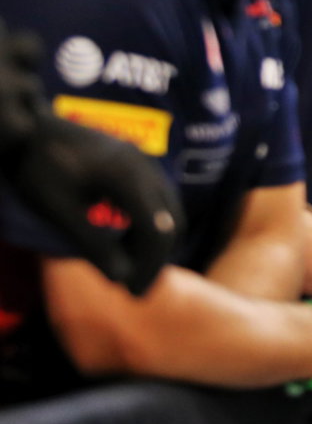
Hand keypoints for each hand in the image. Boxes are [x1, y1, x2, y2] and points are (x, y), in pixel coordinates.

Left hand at [0, 24, 180, 294]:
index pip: (158, 231)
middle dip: (156, 257)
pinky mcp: (136, 162)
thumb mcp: (62, 212)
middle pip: (171, 221)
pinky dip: (149, 223)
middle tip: (133, 285)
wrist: (29, 130)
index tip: (133, 293)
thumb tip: (121, 279)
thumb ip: (94, 244)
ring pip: (168, 209)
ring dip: (154, 240)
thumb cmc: (40, 170)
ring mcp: (145, 163)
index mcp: (131, 179)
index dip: (149, 267)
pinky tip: (125, 236)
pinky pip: (158, 198)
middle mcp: (147, 168)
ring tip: (128, 264)